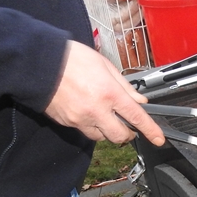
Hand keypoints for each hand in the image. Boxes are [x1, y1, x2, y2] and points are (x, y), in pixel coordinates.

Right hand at [44, 40, 164, 145]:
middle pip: (120, 136)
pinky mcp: (68, 123)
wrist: (38, 63)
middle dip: (127, 133)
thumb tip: (139, 100)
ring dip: (107, 130)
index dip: (150, 130)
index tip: (158, 139)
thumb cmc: (70, 58)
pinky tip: (87, 111)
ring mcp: (80, 119)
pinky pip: (85, 131)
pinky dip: (91, 125)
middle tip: (128, 125)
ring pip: (102, 137)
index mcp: (109, 93)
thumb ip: (124, 86)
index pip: (136, 117)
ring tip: (103, 114)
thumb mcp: (104, 64)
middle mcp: (96, 110)